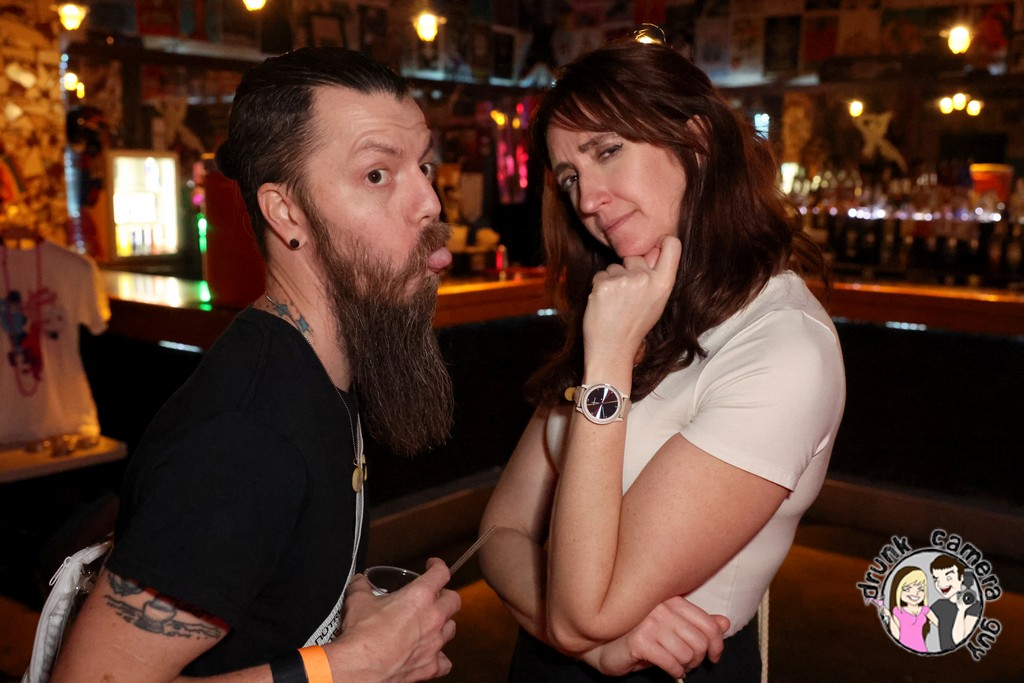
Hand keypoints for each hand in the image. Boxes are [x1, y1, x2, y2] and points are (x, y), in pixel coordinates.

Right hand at [329, 558, 460, 681]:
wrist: (361, 668)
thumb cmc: (363, 635)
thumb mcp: (358, 602)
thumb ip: (361, 587)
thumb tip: (359, 582)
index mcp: (420, 596)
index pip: (441, 573)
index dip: (438, 566)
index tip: (433, 566)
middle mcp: (434, 618)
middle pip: (454, 601)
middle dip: (446, 596)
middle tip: (435, 597)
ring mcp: (435, 643)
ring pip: (451, 629)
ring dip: (444, 624)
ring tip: (432, 624)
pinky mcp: (431, 666)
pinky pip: (444, 661)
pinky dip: (439, 657)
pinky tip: (430, 655)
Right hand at [580, 596, 728, 678]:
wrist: (603, 645)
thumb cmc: (639, 636)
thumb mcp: (672, 629)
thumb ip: (697, 625)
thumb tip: (724, 623)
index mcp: (672, 600)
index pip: (709, 624)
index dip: (717, 645)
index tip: (713, 657)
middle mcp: (662, 607)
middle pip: (700, 642)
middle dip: (698, 659)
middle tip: (688, 664)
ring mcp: (649, 622)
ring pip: (687, 654)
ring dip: (684, 666)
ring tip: (675, 665)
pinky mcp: (639, 640)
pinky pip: (671, 663)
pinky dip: (674, 672)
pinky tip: (668, 670)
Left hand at [582, 236, 681, 367]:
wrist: (613, 349)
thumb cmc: (634, 326)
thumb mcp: (656, 302)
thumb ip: (656, 276)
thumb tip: (655, 248)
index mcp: (664, 284)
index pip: (673, 245)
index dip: (664, 241)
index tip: (657, 245)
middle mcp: (646, 279)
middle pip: (635, 257)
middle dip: (628, 270)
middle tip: (628, 297)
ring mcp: (625, 280)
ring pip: (614, 267)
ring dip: (612, 280)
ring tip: (616, 304)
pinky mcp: (604, 284)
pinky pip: (600, 275)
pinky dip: (599, 287)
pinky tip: (604, 304)